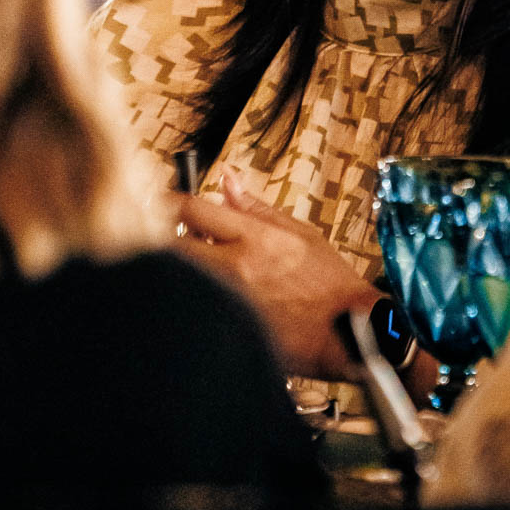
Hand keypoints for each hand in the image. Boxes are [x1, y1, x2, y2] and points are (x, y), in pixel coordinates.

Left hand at [176, 169, 377, 381]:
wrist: (348, 330)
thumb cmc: (328, 282)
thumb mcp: (299, 233)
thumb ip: (256, 208)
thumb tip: (227, 179)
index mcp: (255, 238)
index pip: (194, 210)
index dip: (169, 202)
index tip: (162, 201)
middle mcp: (237, 268)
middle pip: (174, 246)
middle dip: (166, 238)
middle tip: (171, 237)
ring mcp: (230, 300)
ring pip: (182, 278)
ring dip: (179, 268)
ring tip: (195, 268)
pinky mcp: (230, 326)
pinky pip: (196, 306)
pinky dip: (194, 296)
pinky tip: (207, 296)